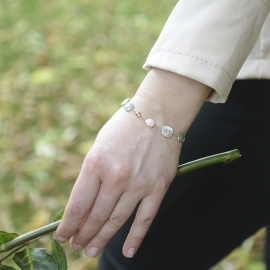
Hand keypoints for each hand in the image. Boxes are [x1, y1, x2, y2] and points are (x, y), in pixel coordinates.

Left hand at [55, 68, 210, 257]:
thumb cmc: (124, 127)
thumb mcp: (99, 146)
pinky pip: (145, 219)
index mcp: (96, 163)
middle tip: (78, 246)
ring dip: (102, 238)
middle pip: (95, 216)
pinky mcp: (158, 187)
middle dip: (83, 234)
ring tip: (92, 250)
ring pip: (117, 220)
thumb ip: (92, 175)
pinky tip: (127, 252)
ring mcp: (139, 183)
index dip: (68, 225)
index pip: (78, 204)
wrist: (158, 114)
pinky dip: (136, 237)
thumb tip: (84, 203)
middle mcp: (116, 176)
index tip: (63, 236)